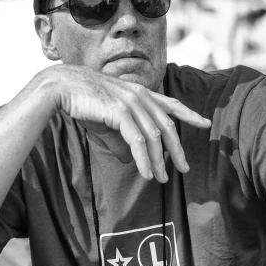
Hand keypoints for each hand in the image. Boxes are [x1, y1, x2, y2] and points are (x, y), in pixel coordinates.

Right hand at [44, 65, 210, 182]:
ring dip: (158, 161)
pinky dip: (143, 160)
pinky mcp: (119, 112)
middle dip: (177, 149)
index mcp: (139, 92)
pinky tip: (145, 174)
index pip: (171, 104)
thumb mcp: (106, 121)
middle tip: (184, 168)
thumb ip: (120, 139)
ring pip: (153, 137)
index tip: (205, 124)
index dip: (189, 114)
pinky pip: (137, 141)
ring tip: (161, 179)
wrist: (61, 87)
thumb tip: (132, 160)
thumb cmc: (81, 101)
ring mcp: (130, 102)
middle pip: (167, 125)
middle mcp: (139, 95)